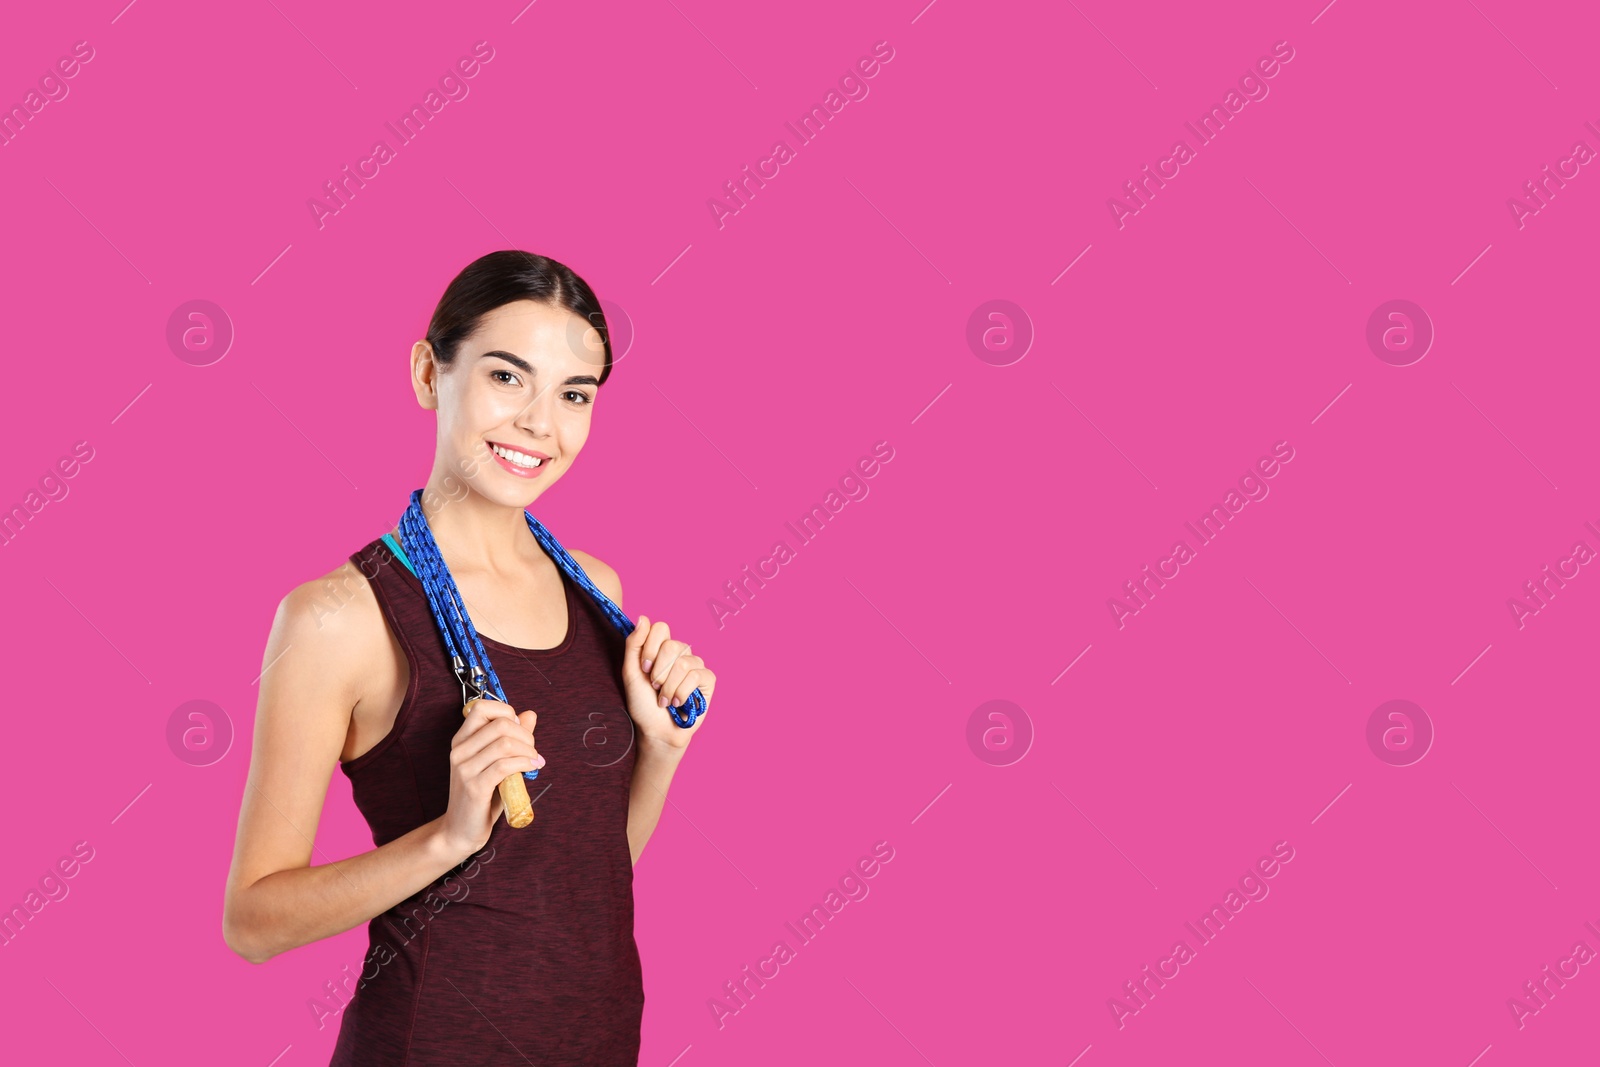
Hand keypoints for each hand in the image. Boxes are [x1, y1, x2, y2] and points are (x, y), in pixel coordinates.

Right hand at [439, 698, 541, 855]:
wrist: (460, 830)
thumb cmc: (481, 795)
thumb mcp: (496, 762)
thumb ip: (512, 737)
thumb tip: (530, 714)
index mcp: (462, 739)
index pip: (482, 707)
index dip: (507, 712)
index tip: (519, 730)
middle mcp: (459, 750)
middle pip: (500, 724)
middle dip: (525, 735)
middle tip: (533, 750)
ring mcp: (464, 769)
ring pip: (505, 743)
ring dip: (528, 751)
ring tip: (535, 761)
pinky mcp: (474, 787)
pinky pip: (505, 765)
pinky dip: (525, 763)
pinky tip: (532, 768)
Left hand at [621, 615, 714, 750]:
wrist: (655, 730)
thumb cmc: (642, 704)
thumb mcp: (631, 673)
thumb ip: (634, 644)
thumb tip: (644, 617)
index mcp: (661, 648)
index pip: (661, 628)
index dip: (651, 647)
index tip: (644, 668)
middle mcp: (680, 653)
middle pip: (672, 645)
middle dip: (659, 672)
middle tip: (655, 687)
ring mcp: (695, 665)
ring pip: (684, 663)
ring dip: (669, 687)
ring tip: (664, 699)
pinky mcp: (708, 680)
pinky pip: (697, 676)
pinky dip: (682, 693)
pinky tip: (679, 702)